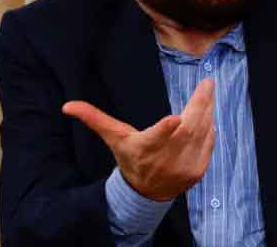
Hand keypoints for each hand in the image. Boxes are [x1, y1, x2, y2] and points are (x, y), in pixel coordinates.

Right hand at [62, 78, 216, 200]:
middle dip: (200, 105)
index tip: (174, 118)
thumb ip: (95, 119)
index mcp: (143, 149)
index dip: (165, 130)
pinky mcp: (197, 172)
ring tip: (208, 93)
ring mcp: (183, 167)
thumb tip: (67, 106)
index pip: (154, 140)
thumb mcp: (114, 138)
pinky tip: (208, 115)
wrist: (146, 192)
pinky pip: (208, 144)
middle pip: (187, 130)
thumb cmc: (130, 157)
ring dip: (207, 112)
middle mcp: (165, 160)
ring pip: (201, 134)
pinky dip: (209, 129)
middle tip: (207, 84)